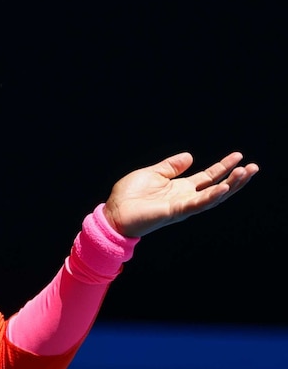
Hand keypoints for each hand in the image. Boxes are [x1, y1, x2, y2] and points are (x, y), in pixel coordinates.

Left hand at [103, 152, 258, 237]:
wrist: (114, 212)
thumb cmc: (128, 195)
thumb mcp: (152, 173)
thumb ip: (171, 166)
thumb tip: (190, 156)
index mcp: (180, 187)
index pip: (208, 177)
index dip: (223, 167)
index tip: (239, 156)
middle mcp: (185, 197)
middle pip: (217, 187)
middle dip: (236, 178)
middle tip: (253, 167)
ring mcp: (182, 206)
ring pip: (213, 197)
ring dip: (230, 186)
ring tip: (246, 173)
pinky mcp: (175, 211)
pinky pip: (197, 204)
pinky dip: (211, 196)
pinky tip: (223, 188)